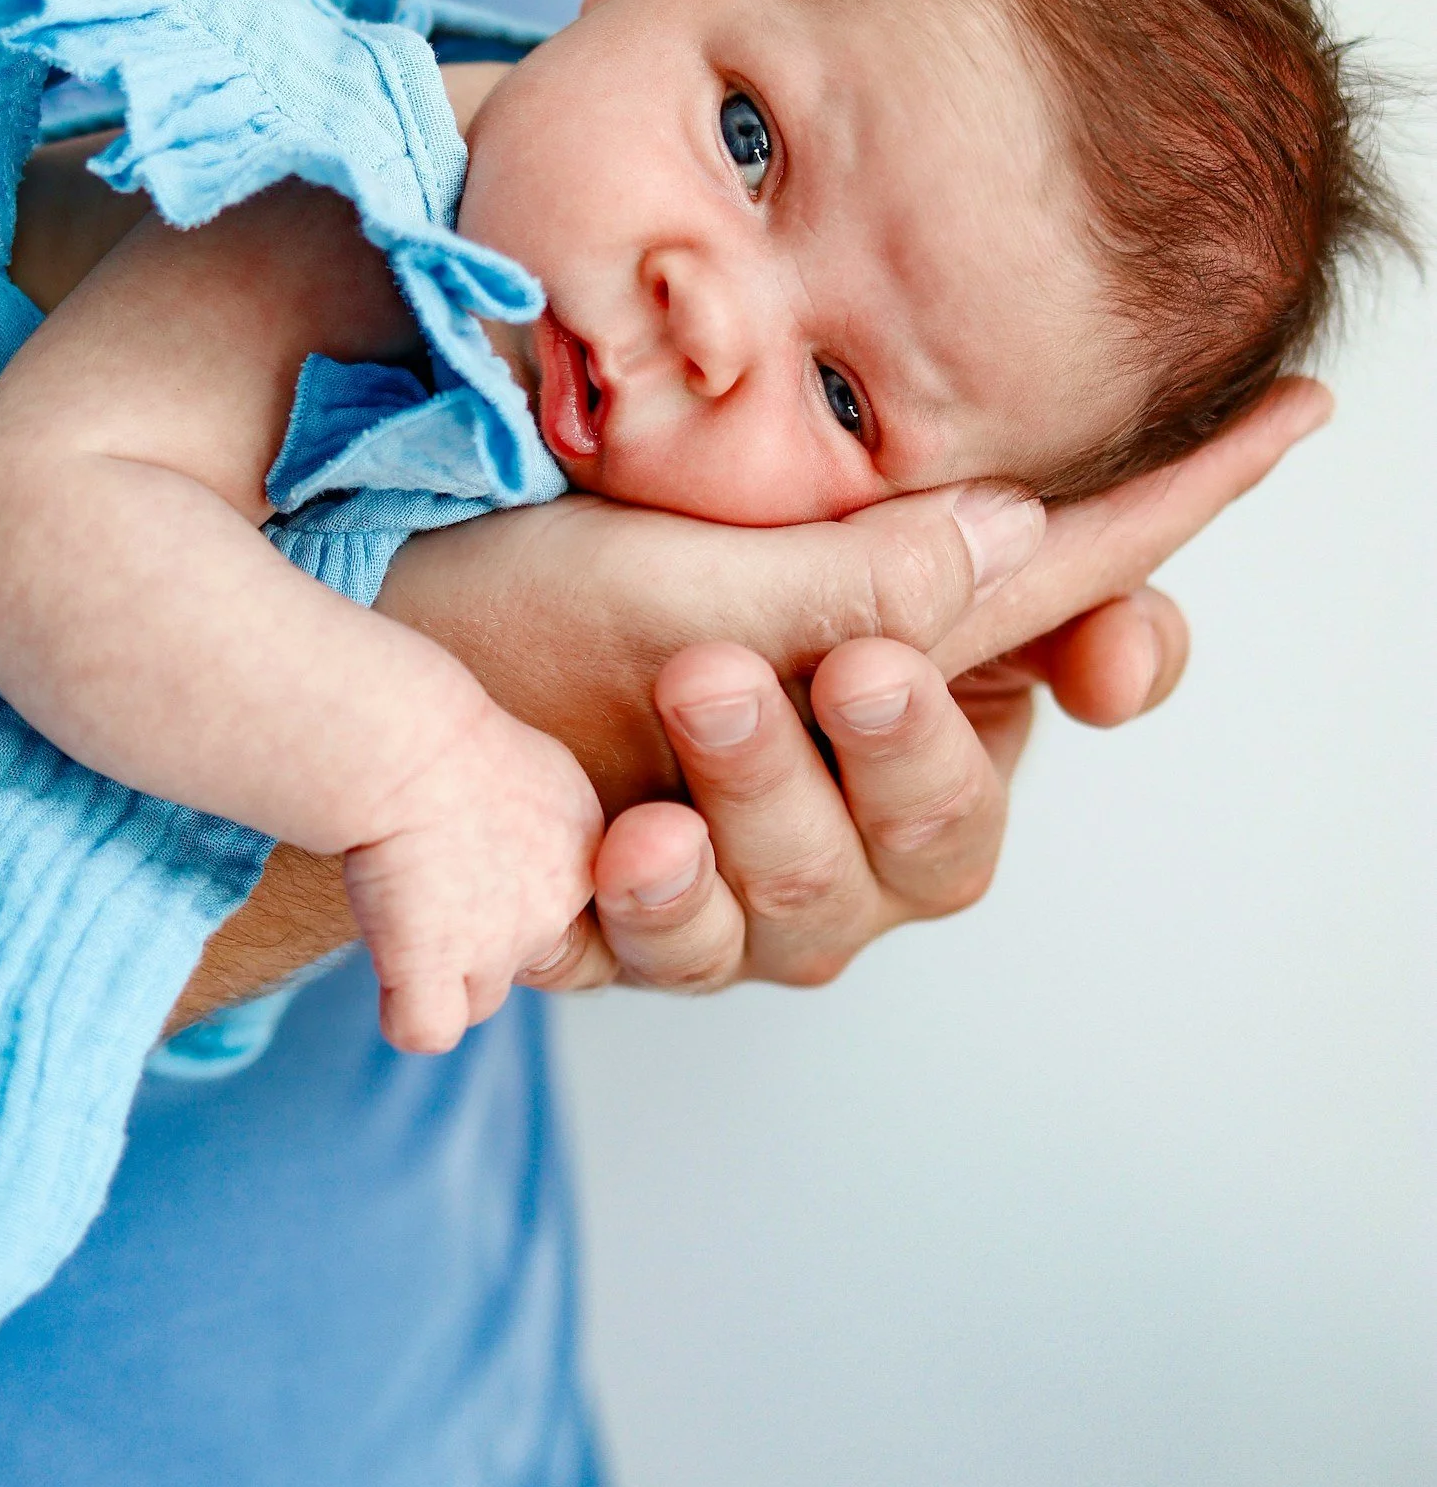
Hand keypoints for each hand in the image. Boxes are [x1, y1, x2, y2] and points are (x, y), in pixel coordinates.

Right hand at [341, 694, 602, 1052]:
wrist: (401, 741)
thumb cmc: (430, 722)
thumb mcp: (504, 748)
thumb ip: (517, 802)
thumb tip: (476, 825)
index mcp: (581, 837)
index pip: (559, 898)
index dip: (505, 884)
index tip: (461, 846)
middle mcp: (558, 898)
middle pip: (529, 952)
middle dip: (479, 928)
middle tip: (427, 874)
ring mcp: (503, 942)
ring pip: (483, 994)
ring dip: (445, 971)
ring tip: (400, 911)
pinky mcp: (438, 966)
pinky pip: (428, 1028)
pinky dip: (405, 1011)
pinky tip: (388, 972)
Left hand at [509, 378, 1327, 993]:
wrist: (373, 630)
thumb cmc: (552, 575)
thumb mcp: (708, 556)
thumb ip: (872, 570)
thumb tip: (1032, 531)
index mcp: (915, 687)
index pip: (1066, 675)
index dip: (1114, 661)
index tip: (1109, 655)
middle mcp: (857, 808)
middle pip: (944, 838)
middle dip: (900, 760)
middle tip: (854, 668)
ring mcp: (752, 891)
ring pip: (815, 906)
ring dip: (766, 815)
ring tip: (698, 697)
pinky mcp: (635, 938)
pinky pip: (670, 955)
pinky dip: (651, 911)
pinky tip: (618, 855)